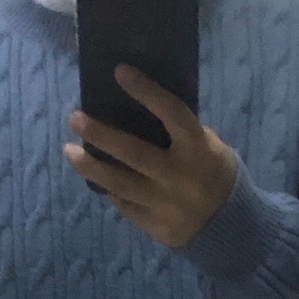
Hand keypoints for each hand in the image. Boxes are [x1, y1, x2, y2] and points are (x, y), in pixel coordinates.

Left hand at [64, 65, 238, 249]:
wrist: (229, 227)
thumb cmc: (215, 173)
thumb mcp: (209, 147)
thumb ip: (180, 134)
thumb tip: (136, 113)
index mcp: (198, 149)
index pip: (170, 113)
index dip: (145, 91)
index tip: (119, 71)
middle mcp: (179, 176)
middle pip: (132, 152)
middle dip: (100, 134)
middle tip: (75, 118)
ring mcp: (165, 204)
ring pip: (120, 184)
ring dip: (90, 167)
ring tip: (69, 151)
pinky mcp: (155, 226)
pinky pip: (125, 205)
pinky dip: (109, 190)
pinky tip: (97, 178)